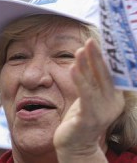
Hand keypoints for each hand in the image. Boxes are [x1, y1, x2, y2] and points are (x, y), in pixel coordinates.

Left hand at [54, 39, 122, 159]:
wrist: (75, 146)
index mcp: (114, 97)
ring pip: (95, 83)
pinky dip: (80, 81)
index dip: (106, 56)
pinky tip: (72, 69)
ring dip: (87, 66)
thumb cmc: (80, 118)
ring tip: (79, 50)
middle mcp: (111, 104)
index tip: (99, 40)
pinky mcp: (89, 118)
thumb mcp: (88, 96)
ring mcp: (102, 112)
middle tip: (90, 40)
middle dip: (97, 57)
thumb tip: (87, 55)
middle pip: (105, 75)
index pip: (111, 73)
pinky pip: (85, 96)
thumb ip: (90, 79)